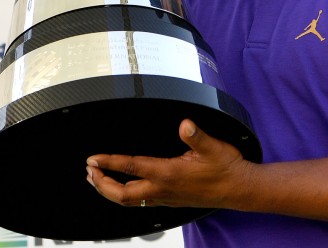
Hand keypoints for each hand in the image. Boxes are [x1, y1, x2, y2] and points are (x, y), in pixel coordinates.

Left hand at [86, 119, 252, 209]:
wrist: (238, 189)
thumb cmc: (226, 168)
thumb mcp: (214, 147)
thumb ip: (196, 136)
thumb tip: (185, 124)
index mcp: (168, 174)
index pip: (131, 168)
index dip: (109, 162)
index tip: (94, 159)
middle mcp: (163, 189)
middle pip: (122, 194)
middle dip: (101, 184)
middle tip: (89, 171)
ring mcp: (165, 198)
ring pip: (129, 202)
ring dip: (109, 192)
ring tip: (96, 181)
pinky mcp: (169, 201)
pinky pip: (140, 203)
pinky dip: (124, 196)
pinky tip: (122, 189)